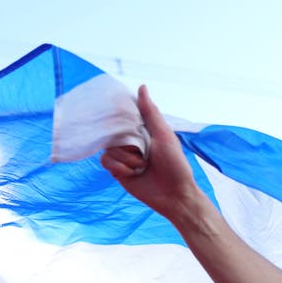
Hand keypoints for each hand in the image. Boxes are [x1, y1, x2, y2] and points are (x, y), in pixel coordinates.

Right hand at [100, 85, 203, 226]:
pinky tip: (133, 174)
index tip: (121, 118)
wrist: (174, 195)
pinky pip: (106, 161)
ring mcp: (124, 157)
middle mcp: (132, 142)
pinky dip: (120, 167)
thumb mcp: (164, 135)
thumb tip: (142, 87)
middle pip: (113, 132)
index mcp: (144, 131)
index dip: (119, 116)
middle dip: (127, 142)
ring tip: (142, 166)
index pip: (124, 116)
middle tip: (142, 151)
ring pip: (109, 147)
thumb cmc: (175, 165)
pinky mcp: (118, 171)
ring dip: (127, 158)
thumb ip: (151, 112)